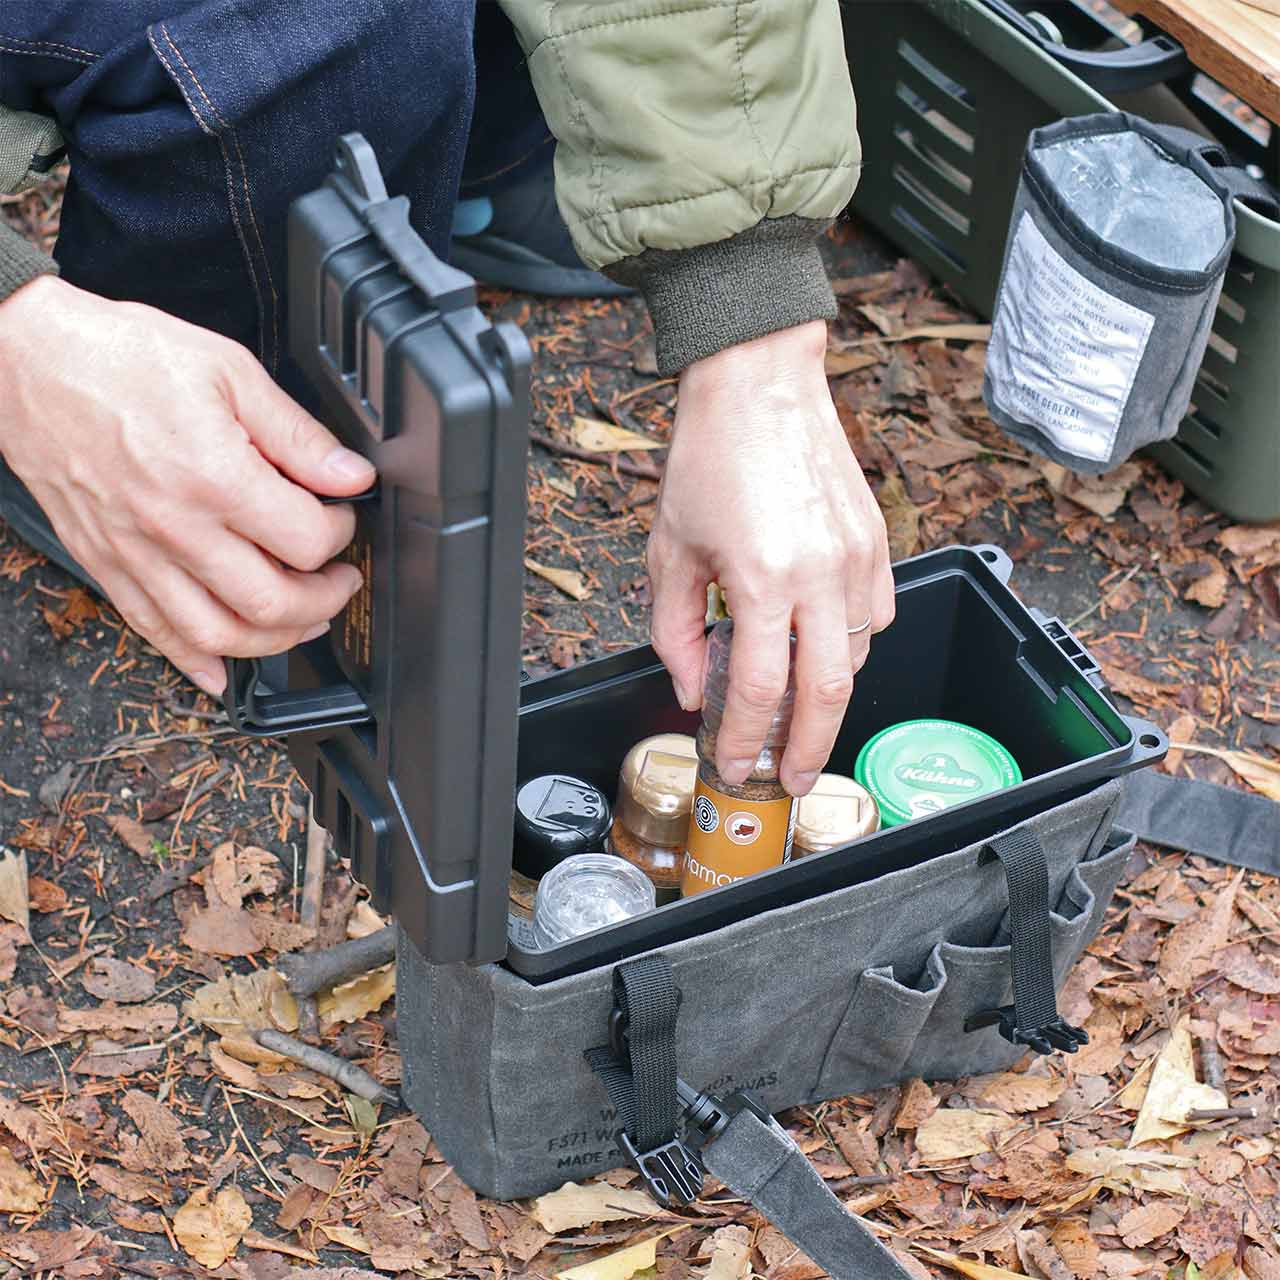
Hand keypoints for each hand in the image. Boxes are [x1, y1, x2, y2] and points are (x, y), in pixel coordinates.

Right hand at [0, 276, 374, 695]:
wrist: (28, 360)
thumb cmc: (120, 357)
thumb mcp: (229, 372)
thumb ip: (297, 434)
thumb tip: (350, 475)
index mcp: (213, 476)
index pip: (306, 540)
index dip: (340, 534)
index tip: (340, 517)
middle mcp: (175, 526)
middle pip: (272, 603)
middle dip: (324, 600)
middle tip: (338, 580)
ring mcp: (136, 553)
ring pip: (217, 634)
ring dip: (273, 641)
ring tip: (302, 620)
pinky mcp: (105, 563)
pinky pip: (153, 631)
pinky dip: (193, 660)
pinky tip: (221, 669)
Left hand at [647, 320, 894, 796]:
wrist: (760, 384)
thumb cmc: (710, 458)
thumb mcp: (670, 550)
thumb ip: (677, 630)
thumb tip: (694, 687)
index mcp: (762, 578)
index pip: (762, 688)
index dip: (748, 739)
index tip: (736, 765)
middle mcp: (820, 573)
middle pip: (829, 692)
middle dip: (809, 748)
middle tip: (789, 778)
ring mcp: (857, 557)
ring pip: (858, 656)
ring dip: (826, 693)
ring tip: (795, 708)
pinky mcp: (877, 541)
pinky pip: (878, 616)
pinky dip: (852, 645)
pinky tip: (823, 645)